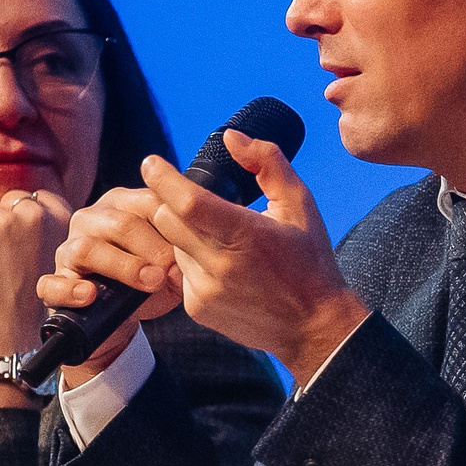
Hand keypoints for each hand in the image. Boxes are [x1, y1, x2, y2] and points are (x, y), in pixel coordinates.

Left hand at [0, 190, 71, 410]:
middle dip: (8, 221)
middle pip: (13, 200)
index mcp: (62, 220)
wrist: (14, 332)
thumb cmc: (39, 305)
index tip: (27, 235)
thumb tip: (30, 211)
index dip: (30, 213)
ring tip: (0, 270)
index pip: (41, 196)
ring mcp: (5, 222)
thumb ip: (49, 232)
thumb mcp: (60, 261)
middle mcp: (36, 214)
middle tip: (10, 256)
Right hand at [36, 184, 190, 385]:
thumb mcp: (171, 262)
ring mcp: (69, 250)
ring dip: (123, 266)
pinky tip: (89, 294)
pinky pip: (51, 284)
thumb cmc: (149, 280)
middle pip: (120, 223)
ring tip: (149, 282)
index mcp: (122, 205)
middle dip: (151, 248)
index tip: (191, 248)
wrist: (124, 318)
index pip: (148, 202)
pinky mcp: (55, 283)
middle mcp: (91, 220)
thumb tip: (184, 261)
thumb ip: (180, 251)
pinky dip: (70, 290)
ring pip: (86, 248)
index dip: (172, 225)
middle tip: (171, 271)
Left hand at [43, 130, 368, 388]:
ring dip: (185, 234)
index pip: (186, 201)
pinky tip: (222, 266)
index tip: (152, 163)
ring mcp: (204, 291)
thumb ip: (267, 162)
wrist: (313, 327)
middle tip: (190, 198)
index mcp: (245, 235)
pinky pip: (178, 272)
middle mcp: (219, 266)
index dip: (163, 179)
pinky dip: (192, 262)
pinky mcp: (197, 309)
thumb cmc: (310, 261)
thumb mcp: (300, 204)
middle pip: (166, 220)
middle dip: (172, 203)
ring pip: (171, 246)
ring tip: (218, 238)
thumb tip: (231, 138)